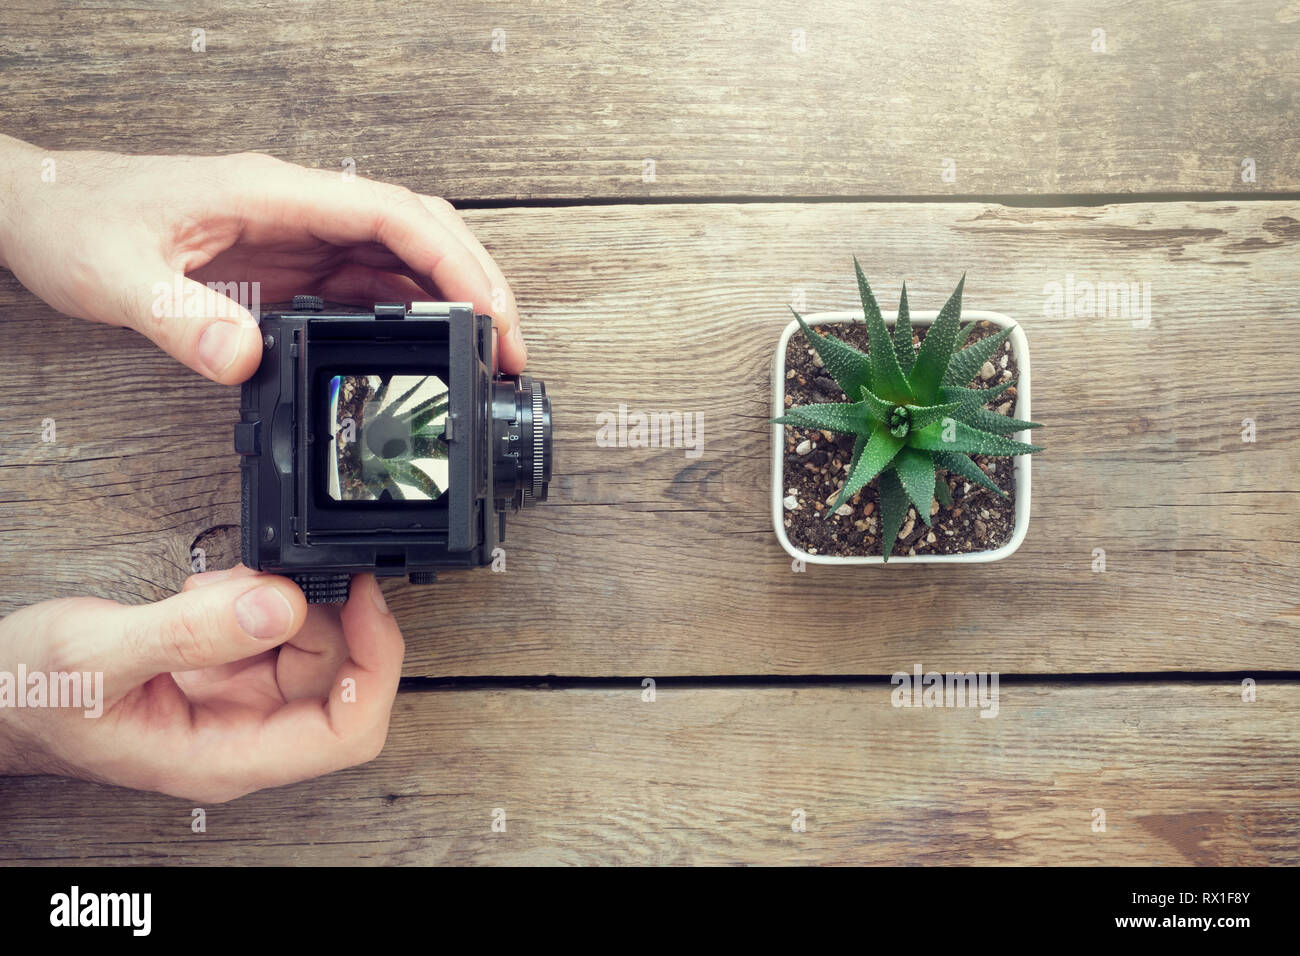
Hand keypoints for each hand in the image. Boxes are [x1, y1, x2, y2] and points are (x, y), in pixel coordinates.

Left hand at [0, 134, 525, 382]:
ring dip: (453, 303)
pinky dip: (410, 318)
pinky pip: (368, 287)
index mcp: (277, 195)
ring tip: (486, 359)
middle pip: (420, 234)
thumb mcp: (117, 277)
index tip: (491, 315)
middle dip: (477, 285)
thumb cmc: (77, 222)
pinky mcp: (291, 266)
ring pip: (404, 260)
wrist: (41, 211)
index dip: (455, 264)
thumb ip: (179, 319)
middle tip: (511, 349)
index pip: (394, 216)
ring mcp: (300, 237)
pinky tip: (422, 353)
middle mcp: (301, 210)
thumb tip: (246, 361)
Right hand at [0, 566, 403, 801]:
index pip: (348, 731)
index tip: (364, 600)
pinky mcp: (225, 675)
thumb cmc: (26, 695)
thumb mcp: (99, 654)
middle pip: (341, 680)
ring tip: (221, 585)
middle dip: (323, 618)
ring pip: (310, 649)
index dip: (375, 665)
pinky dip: (256, 600)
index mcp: (225, 757)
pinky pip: (274, 634)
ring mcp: (237, 706)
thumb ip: (191, 632)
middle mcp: (243, 737)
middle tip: (278, 575)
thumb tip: (281, 604)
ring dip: (283, 602)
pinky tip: (212, 592)